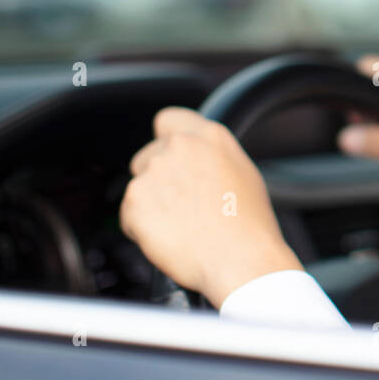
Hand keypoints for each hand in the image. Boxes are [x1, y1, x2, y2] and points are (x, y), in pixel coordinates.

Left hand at [120, 107, 301, 307]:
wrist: (241, 260)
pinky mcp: (135, 201)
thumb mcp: (243, 173)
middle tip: (180, 205)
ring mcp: (154, 172)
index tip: (170, 157)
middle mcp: (179, 147)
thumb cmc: (249, 225)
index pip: (168, 119)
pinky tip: (170, 238)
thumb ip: (213, 155)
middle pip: (147, 156)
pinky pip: (129, 215)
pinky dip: (142, 228)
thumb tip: (197, 158)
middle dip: (156, 178)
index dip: (166, 141)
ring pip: (138, 187)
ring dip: (150, 205)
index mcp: (209, 136)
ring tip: (182, 227)